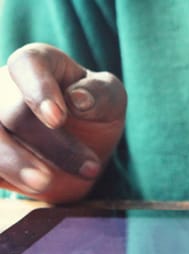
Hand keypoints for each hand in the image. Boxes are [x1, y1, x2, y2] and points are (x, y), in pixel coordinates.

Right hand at [0, 43, 126, 202]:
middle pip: (14, 114)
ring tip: (46, 183)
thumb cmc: (95, 113)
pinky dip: (4, 175)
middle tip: (90, 168)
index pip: (27, 65)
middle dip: (53, 145)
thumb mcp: (110, 100)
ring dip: (15, 165)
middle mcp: (5, 87)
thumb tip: (79, 99)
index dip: (39, 90)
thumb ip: (101, 94)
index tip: (58, 118)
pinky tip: (31, 187)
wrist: (81, 152)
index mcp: (38, 63)